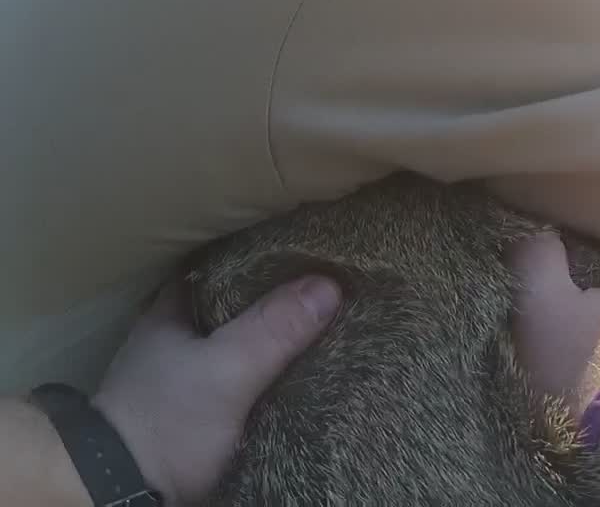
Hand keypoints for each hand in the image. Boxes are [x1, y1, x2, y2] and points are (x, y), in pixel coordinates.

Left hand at [92, 275, 341, 505]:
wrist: (121, 492)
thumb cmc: (169, 420)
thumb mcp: (227, 370)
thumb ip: (273, 329)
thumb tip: (330, 285)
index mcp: (173, 308)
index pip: (230, 266)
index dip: (273, 262)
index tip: (316, 262)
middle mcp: (175, 333)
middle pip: (240, 304)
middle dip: (281, 303)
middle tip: (331, 298)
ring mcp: (182, 373)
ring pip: (241, 341)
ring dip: (276, 340)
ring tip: (325, 333)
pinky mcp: (194, 408)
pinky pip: (242, 375)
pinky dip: (268, 372)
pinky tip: (297, 374)